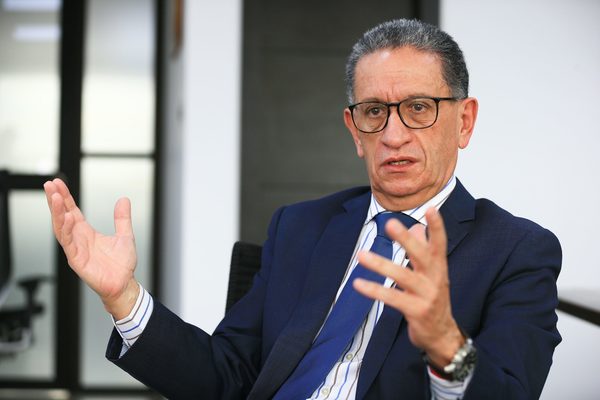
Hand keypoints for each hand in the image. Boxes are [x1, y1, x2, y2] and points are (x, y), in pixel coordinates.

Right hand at [43, 178, 138, 318]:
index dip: (66, 197)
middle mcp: (78, 240)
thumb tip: (124, 200)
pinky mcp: (77, 261)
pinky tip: (67, 218)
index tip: (58, 183)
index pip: (72, 211)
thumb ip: (122, 218)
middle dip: (56, 201)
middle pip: (62, 217)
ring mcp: (76, 250)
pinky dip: (67, 231)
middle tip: (50, 185)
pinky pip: (69, 244)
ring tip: (56, 198)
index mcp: (87, 233)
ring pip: (61, 229)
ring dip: (58, 213)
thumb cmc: (122, 265)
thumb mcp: (125, 235)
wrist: (124, 284)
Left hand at [353, 208, 463, 368]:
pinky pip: (392, 298)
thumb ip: (423, 249)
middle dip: (406, 240)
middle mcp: (435, 279)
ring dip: (381, 264)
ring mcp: (427, 296)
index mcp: (439, 267)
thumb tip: (417, 227)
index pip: (439, 243)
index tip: (431, 209)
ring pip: (402, 276)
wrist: (442, 335)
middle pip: (421, 255)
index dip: (437, 226)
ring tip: (361, 255)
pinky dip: (374, 290)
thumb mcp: (431, 273)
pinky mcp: (416, 311)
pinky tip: (358, 284)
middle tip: (390, 223)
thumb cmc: (433, 299)